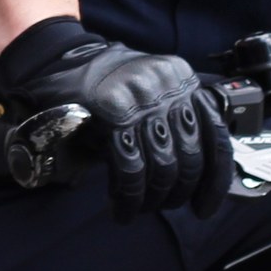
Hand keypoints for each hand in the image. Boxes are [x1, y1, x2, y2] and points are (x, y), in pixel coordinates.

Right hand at [0, 18, 233, 222]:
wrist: (54, 61)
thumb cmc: (105, 87)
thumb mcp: (150, 93)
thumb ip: (178, 121)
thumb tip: (202, 176)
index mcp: (181, 78)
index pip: (216, 134)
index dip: (215, 180)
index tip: (205, 206)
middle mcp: (165, 83)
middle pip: (190, 156)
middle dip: (177, 192)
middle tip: (164, 205)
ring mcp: (138, 96)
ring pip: (162, 165)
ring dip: (153, 198)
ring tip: (139, 208)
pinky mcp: (111, 112)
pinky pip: (130, 168)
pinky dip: (128, 197)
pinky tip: (121, 209)